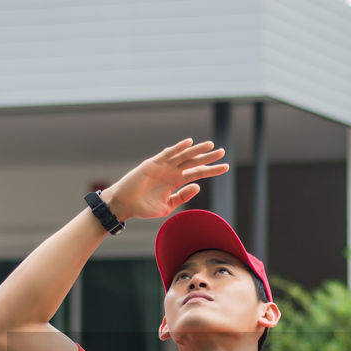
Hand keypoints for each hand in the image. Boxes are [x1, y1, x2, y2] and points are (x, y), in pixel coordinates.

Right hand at [100, 139, 227, 221]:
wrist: (125, 205)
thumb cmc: (144, 208)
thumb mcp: (167, 206)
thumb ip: (182, 197)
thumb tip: (198, 186)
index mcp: (176, 182)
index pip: (197, 174)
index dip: (211, 170)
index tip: (225, 167)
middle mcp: (172, 171)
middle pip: (193, 162)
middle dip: (208, 157)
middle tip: (222, 152)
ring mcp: (163, 166)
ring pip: (183, 156)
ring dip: (196, 150)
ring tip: (210, 145)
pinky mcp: (153, 163)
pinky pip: (168, 153)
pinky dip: (178, 148)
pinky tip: (189, 143)